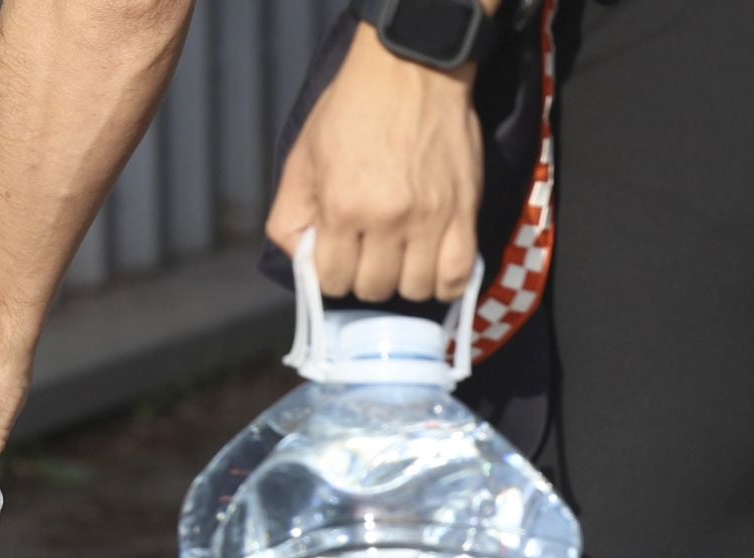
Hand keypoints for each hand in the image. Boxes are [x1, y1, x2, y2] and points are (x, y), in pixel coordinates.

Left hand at [266, 23, 482, 302]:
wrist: (410, 69)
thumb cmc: (351, 111)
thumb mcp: (301, 160)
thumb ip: (289, 217)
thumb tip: (302, 260)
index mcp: (342, 208)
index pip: (332, 282)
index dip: (332, 273)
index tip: (339, 256)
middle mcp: (387, 220)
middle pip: (373, 290)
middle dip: (366, 277)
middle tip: (369, 252)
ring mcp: (430, 218)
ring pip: (416, 289)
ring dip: (405, 281)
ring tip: (402, 257)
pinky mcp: (464, 211)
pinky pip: (458, 275)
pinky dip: (444, 283)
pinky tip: (432, 267)